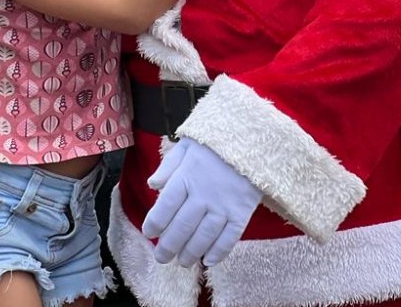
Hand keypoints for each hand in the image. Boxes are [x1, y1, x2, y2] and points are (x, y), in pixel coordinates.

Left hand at [142, 138, 260, 267]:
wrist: (251, 139)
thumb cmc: (215, 143)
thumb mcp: (187, 145)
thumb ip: (168, 166)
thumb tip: (152, 185)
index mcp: (186, 177)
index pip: (165, 207)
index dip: (154, 224)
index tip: (149, 233)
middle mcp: (203, 194)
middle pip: (181, 227)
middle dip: (168, 246)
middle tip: (161, 257)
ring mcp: (223, 206)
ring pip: (203, 237)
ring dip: (190, 253)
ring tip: (182, 262)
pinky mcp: (241, 213)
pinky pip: (229, 239)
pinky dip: (218, 253)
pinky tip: (209, 261)